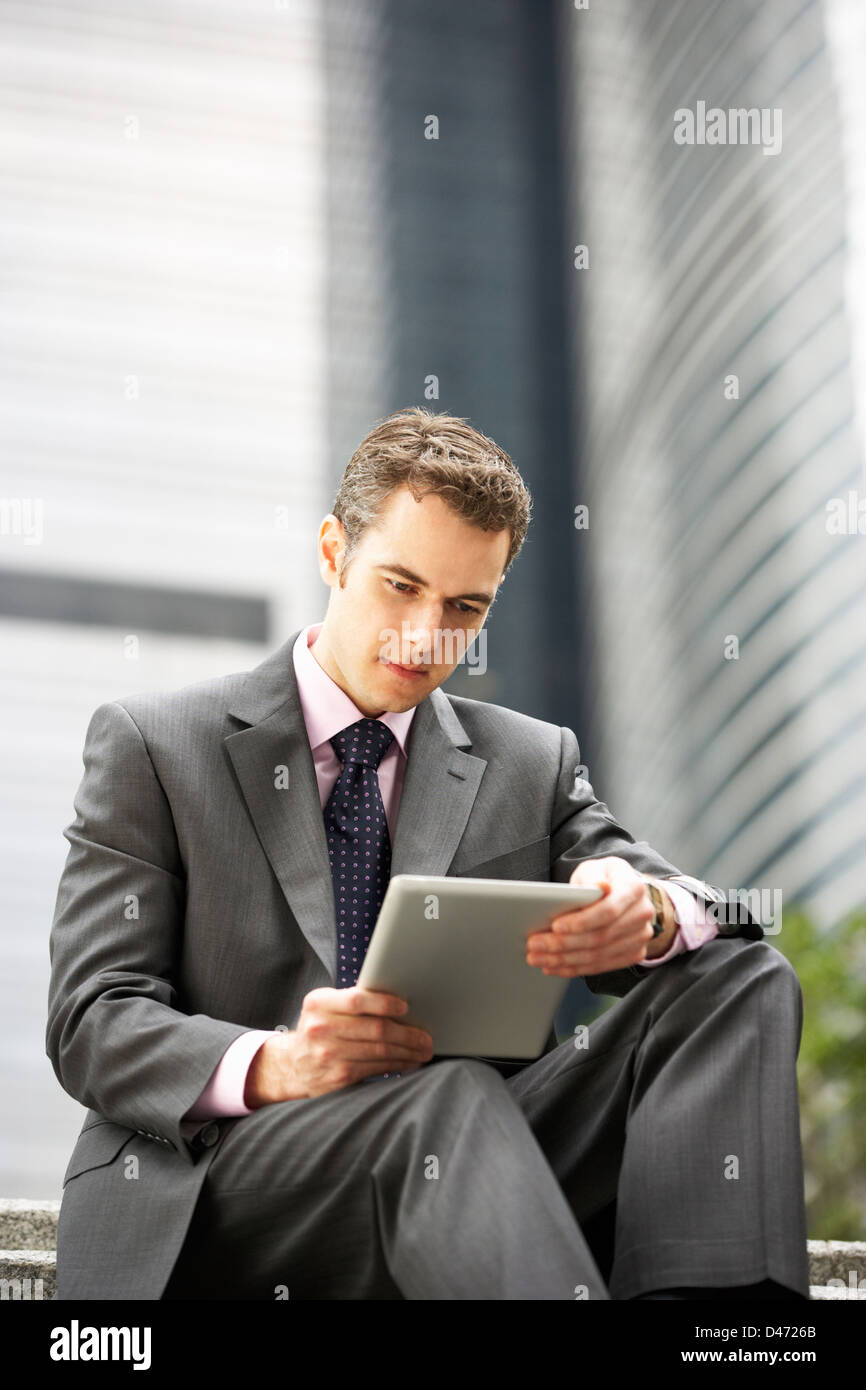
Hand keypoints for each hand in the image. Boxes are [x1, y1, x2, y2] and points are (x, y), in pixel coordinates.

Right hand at [243, 987, 433, 1103]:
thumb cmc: (318, 1029)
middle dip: (408, 1033)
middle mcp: (321, 1029)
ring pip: (380, 1051)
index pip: (356, 1000)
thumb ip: (351, 1002)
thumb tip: (399, 1004)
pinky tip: (409, 1062)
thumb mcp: (324, 1008)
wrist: (291, 1065)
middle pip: (375, 1029)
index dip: (384, 1003)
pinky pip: (376, 1069)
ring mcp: (329, 1056)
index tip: (406, 1006)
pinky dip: (398, 1065)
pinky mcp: (338, 1078)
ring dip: (408, 1051)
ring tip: (424, 1049)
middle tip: (426, 1036)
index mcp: (319, 1004)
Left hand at [525, 856, 657, 977]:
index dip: (581, 921)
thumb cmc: (605, 877)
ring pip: (598, 955)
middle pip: (600, 937)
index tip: (555, 926)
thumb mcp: (595, 868)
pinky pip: (602, 966)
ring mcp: (640, 937)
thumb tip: (598, 887)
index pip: (608, 910)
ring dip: (564, 960)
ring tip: (538, 957)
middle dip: (564, 944)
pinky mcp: (634, 954)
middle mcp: (642, 914)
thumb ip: (592, 878)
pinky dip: (575, 968)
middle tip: (534, 945)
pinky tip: (554, 966)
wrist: (627, 894)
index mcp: (633, 888)